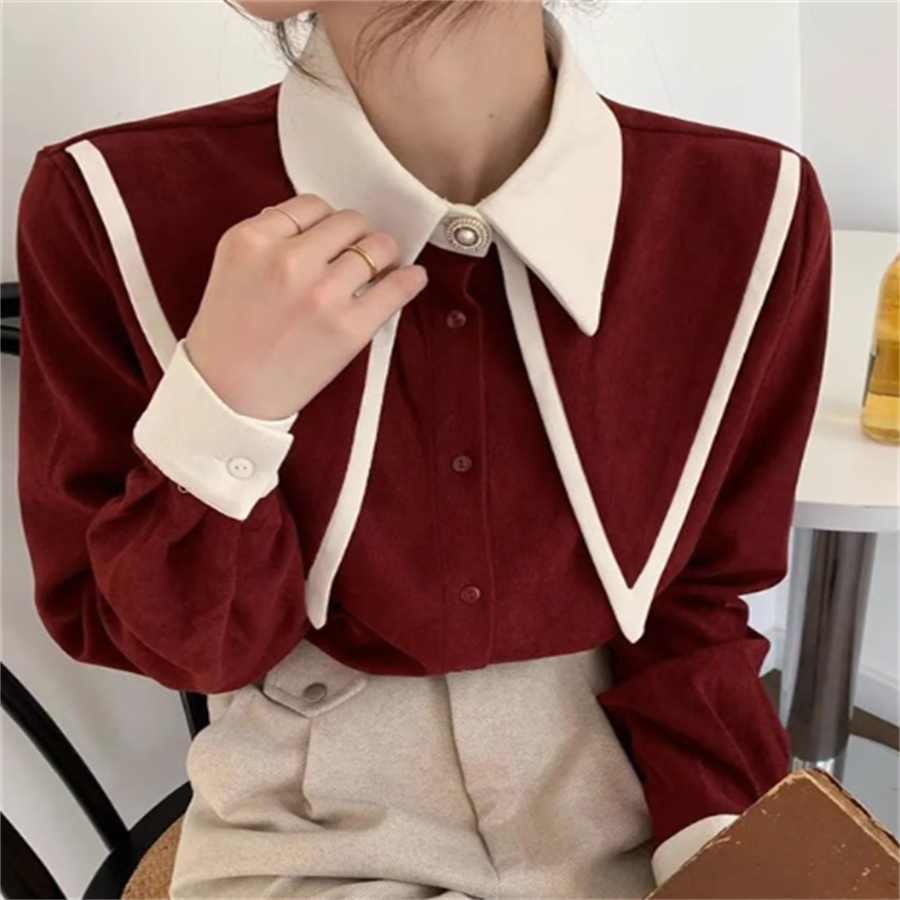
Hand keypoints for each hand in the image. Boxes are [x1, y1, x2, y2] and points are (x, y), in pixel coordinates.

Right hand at [185, 194, 427, 419]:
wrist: (228, 397)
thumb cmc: (228, 338)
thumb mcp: (230, 268)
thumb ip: (267, 238)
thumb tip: (314, 223)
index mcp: (251, 241)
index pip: (311, 205)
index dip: (326, 222)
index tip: (332, 238)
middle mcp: (287, 261)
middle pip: (348, 221)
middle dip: (357, 236)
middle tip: (358, 254)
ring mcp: (321, 294)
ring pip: (377, 246)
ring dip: (384, 256)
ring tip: (381, 269)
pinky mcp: (348, 328)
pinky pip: (397, 288)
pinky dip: (411, 279)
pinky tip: (412, 278)